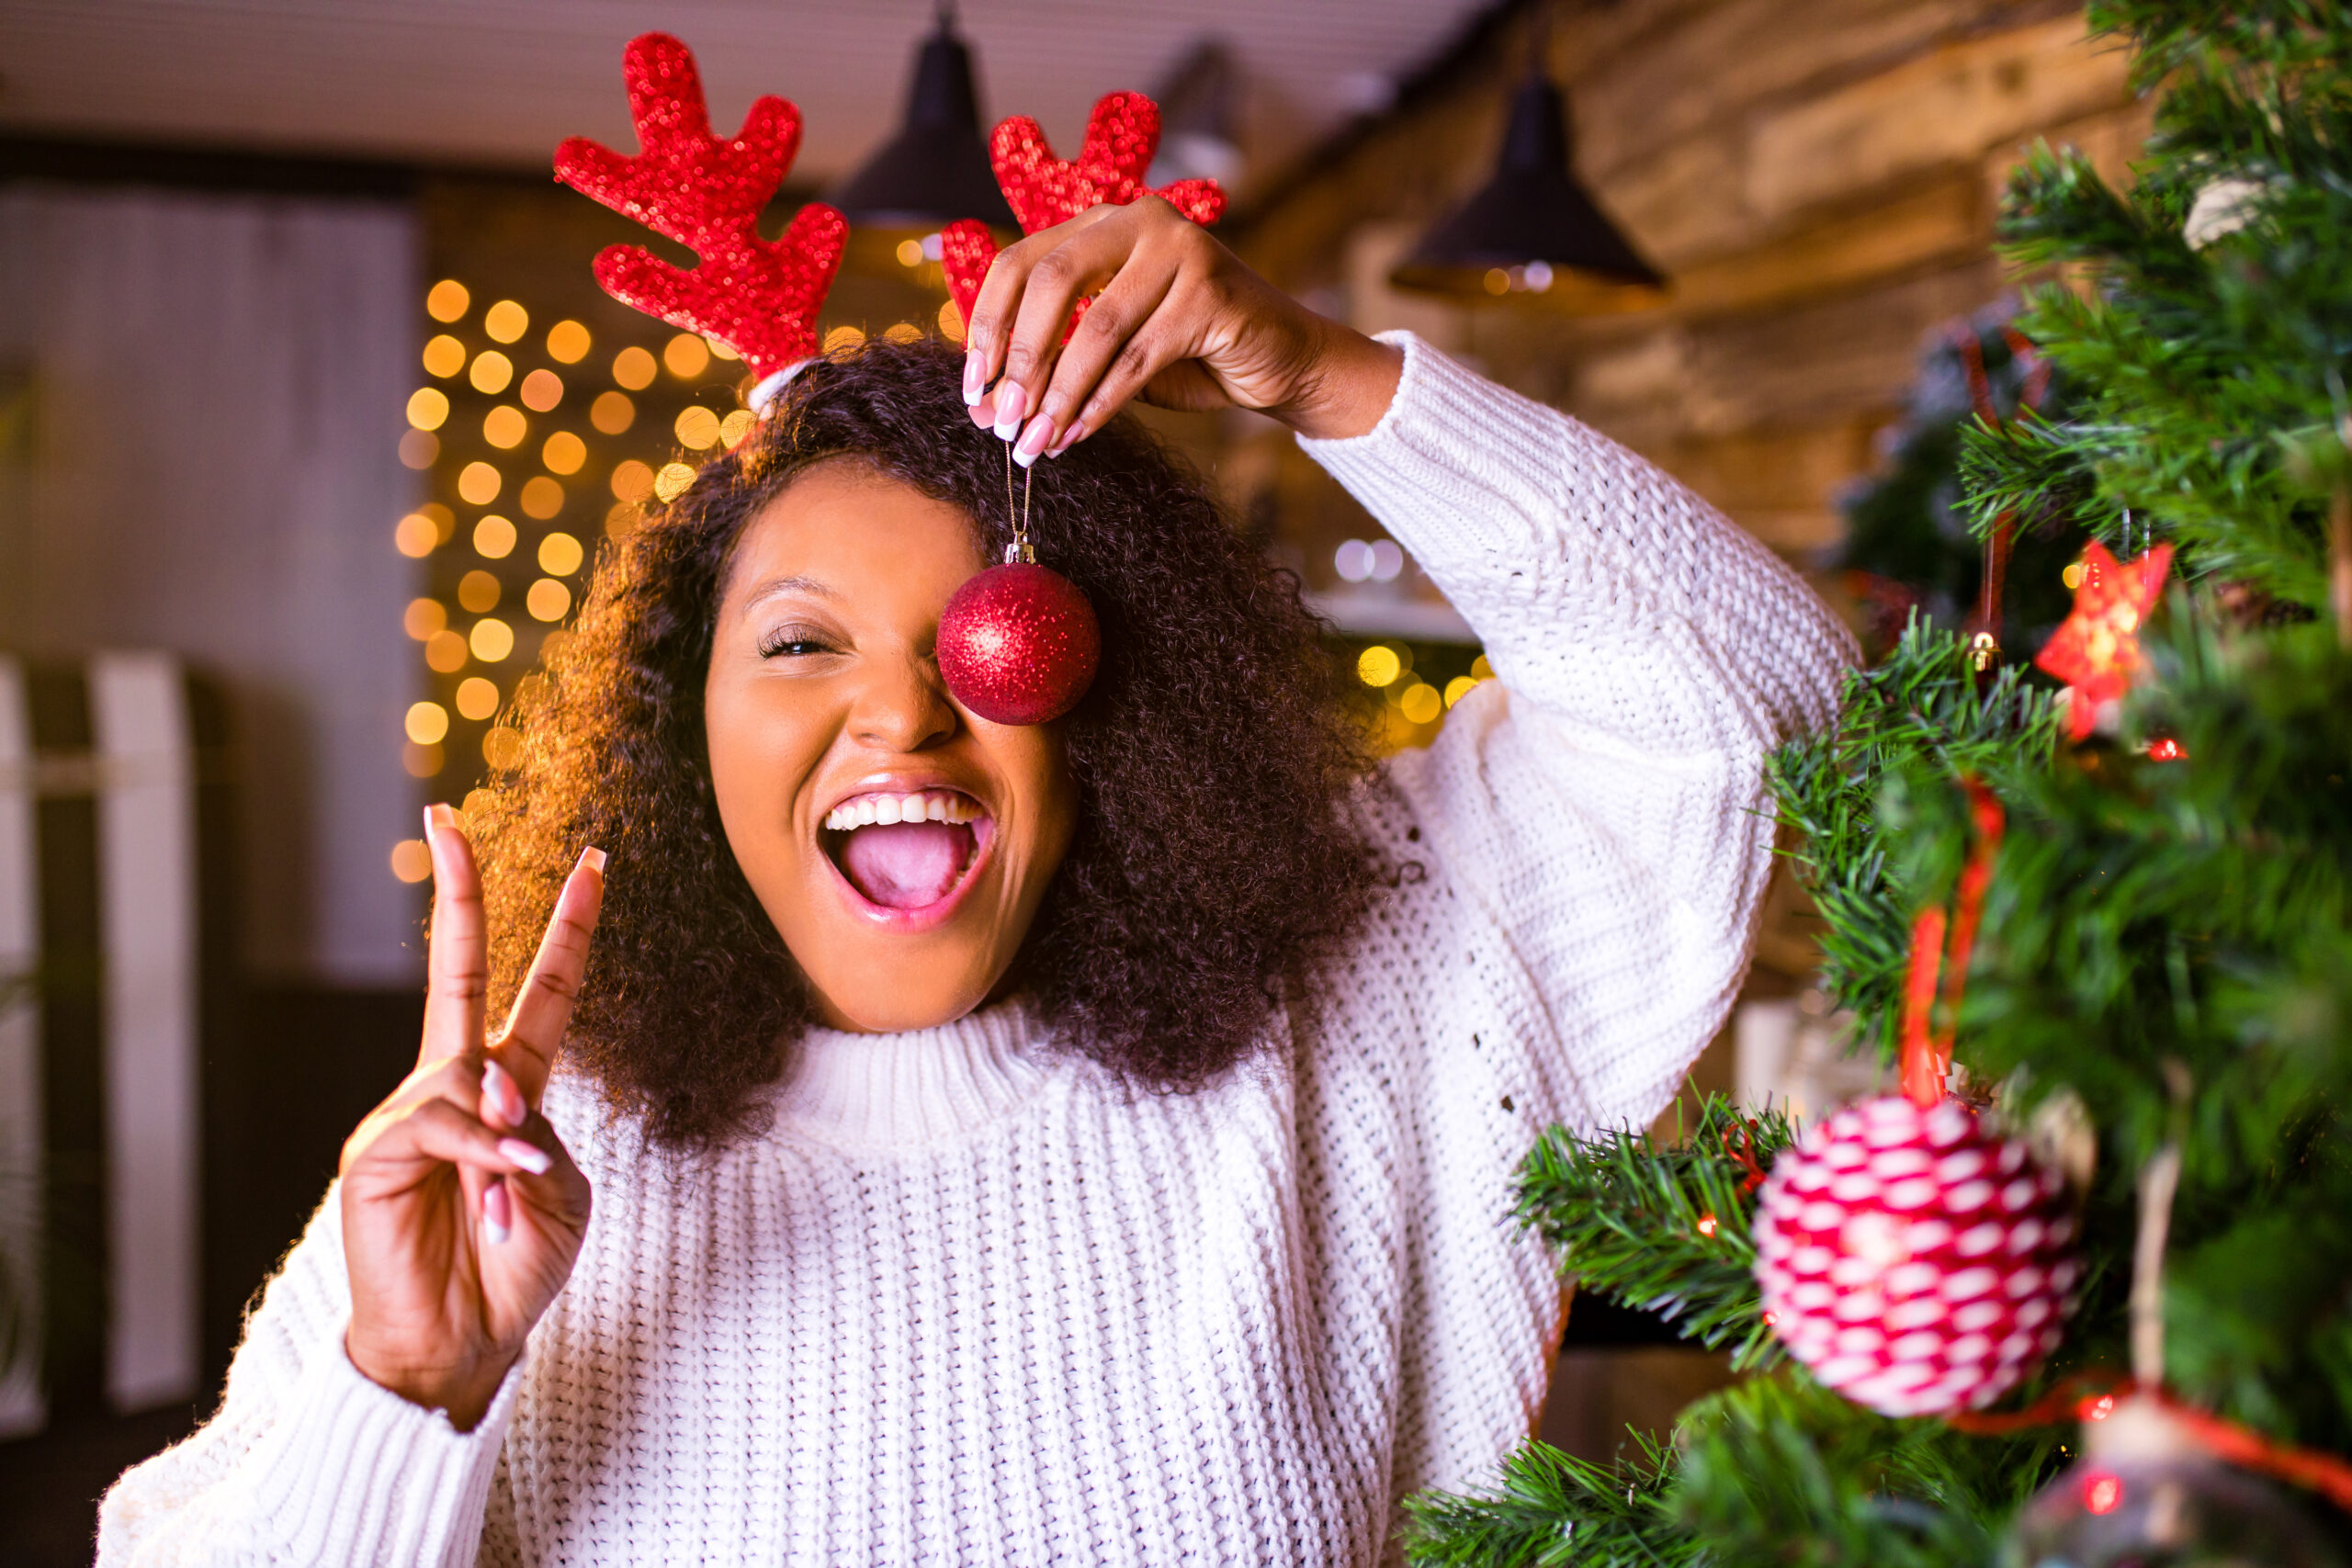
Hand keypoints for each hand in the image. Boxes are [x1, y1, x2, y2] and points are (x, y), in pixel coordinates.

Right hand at [341, 806, 603, 1429]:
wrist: (461, 1343)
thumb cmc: (515, 1268)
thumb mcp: (563, 1194)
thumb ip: (542, 1134)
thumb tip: (495, 1090)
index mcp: (513, 1087)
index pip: (542, 989)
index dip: (569, 929)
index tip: (596, 864)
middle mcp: (455, 1085)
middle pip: (453, 969)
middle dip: (455, 893)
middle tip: (444, 818)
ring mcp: (409, 1112)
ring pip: (467, 1076)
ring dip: (505, 1134)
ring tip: (510, 1194)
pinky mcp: (375, 1151)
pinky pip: (440, 1120)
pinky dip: (482, 1150)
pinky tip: (497, 1186)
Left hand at [959, 195, 1403, 460]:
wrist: (1281, 360)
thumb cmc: (1189, 353)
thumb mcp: (1111, 347)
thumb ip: (1057, 357)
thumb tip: (988, 404)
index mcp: (1101, 223)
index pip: (1020, 263)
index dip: (988, 326)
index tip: (972, 387)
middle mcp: (1139, 221)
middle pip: (1051, 282)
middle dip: (1020, 359)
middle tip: (1001, 419)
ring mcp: (1181, 251)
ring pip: (1098, 328)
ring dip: (1059, 393)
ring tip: (1036, 441)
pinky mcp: (1213, 293)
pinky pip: (1140, 357)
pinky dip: (1102, 402)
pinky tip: (1079, 433)